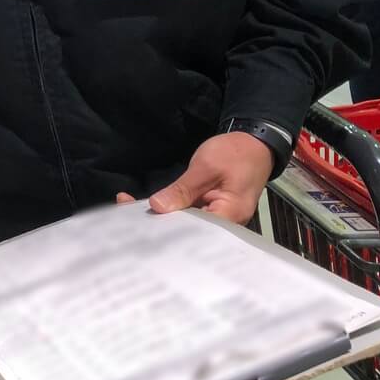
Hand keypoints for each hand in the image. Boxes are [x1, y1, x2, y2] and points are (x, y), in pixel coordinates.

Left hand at [115, 132, 273, 223]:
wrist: (253, 144)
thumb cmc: (235, 153)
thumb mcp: (206, 168)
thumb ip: (182, 189)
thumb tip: (156, 207)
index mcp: (229, 217)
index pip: (195, 236)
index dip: (167, 235)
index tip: (140, 230)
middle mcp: (224, 225)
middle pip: (188, 234)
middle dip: (158, 229)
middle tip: (126, 225)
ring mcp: (215, 218)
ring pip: (184, 225)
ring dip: (159, 219)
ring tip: (127, 216)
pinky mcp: (208, 210)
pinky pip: (186, 215)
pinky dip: (168, 211)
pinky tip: (144, 207)